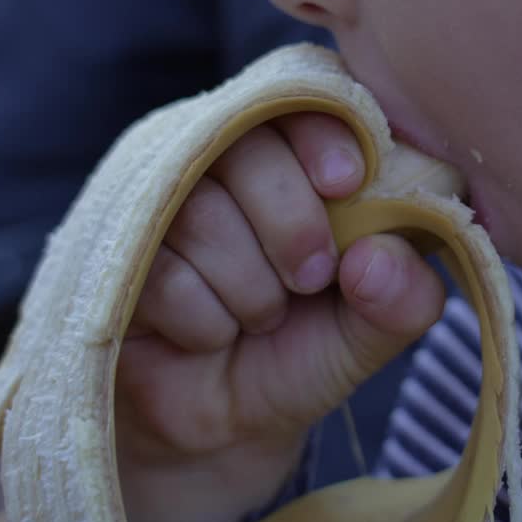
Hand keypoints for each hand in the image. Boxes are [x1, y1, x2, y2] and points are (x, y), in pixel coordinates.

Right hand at [114, 113, 446, 521]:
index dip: (323, 130)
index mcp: (289, 154)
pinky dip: (205, 319)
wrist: (225, 426)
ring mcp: (159, 200)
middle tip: (310, 279)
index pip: (300, 95)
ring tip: (259, 316)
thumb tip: (378, 257)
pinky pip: (164, 271)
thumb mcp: (372, 331)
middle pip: (247, 144)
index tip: (346, 183)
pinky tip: (209, 334)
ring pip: (202, 212)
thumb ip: (405, 295)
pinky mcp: (116, 251)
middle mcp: (219, 158)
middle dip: (292, 222)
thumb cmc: (301, 351)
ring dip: (249, 287)